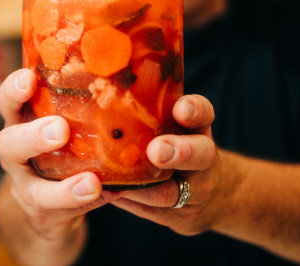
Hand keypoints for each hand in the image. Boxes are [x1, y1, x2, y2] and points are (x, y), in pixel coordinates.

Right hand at [0, 68, 217, 236]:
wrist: (48, 204)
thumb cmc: (63, 147)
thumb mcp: (66, 120)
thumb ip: (82, 100)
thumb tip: (130, 60)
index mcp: (21, 122)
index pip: (8, 101)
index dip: (14, 90)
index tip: (28, 77)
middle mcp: (15, 154)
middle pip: (8, 143)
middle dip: (32, 136)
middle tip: (60, 129)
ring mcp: (25, 186)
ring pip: (32, 189)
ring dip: (62, 187)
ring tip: (91, 182)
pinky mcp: (41, 213)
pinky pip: (57, 213)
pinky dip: (80, 205)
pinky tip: (104, 196)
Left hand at [110, 93, 217, 235]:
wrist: (206, 195)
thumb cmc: (174, 145)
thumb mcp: (171, 124)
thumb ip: (146, 107)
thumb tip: (93, 85)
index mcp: (195, 127)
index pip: (202, 113)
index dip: (194, 110)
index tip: (181, 109)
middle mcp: (201, 157)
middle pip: (200, 153)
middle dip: (179, 151)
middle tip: (157, 151)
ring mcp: (194, 189)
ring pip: (175, 190)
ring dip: (147, 188)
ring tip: (123, 184)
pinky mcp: (180, 214)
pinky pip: (154, 211)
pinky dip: (132, 203)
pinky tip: (111, 195)